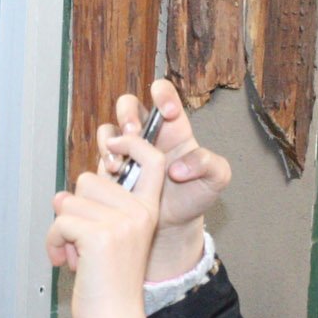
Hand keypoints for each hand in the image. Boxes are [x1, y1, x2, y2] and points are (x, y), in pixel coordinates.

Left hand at [48, 123, 163, 317]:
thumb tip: (61, 196)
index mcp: (148, 210)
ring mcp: (121, 222)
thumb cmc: (110, 287)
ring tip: (76, 255)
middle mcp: (138, 211)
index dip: (132, 142)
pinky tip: (65, 261)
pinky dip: (53, 242)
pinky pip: (60, 223)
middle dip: (74, 210)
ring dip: (61, 229)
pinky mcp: (99, 235)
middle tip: (83, 243)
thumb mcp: (111, 240)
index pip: (152, 159)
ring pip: (69, 202)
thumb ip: (95, 211)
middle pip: (88, 180)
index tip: (115, 143)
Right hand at [101, 80, 230, 280]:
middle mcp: (148, 133)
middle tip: (134, 132)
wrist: (175, 224)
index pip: (163, 94)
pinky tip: (115, 173)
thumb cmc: (196, 196)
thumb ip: (209, 164)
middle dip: (127, 113)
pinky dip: (104, 160)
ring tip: (120, 161)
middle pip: (127, 104)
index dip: (162, 95)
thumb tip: (178, 168)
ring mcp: (128, 150)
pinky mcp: (114, 167)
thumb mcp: (216, 179)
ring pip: (109, 129)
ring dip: (110, 139)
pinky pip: (102, 156)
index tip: (168, 112)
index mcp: (173, 126)